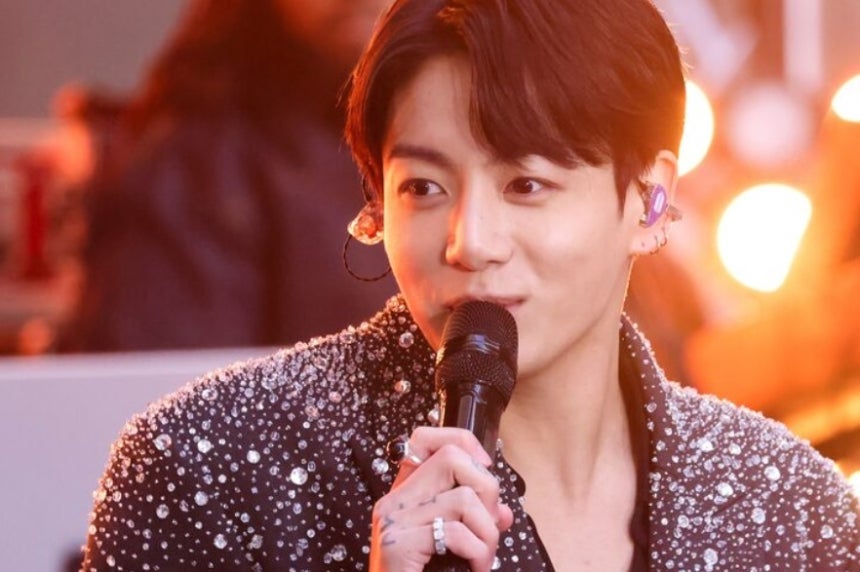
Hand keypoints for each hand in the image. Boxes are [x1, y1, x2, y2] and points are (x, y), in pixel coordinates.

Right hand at [369, 427, 513, 571]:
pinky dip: (479, 552)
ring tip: (482, 558)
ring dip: (488, 533)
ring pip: (463, 498)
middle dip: (487, 488)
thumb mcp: (452, 548)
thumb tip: (502, 511)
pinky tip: (475, 568)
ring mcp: (393, 522)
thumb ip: (475, 523)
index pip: (425, 438)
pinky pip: (456, 532)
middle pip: (452, 458)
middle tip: (487, 525)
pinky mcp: (398, 544)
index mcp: (404, 497)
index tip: (483, 470)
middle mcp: (393, 502)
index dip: (461, 442)